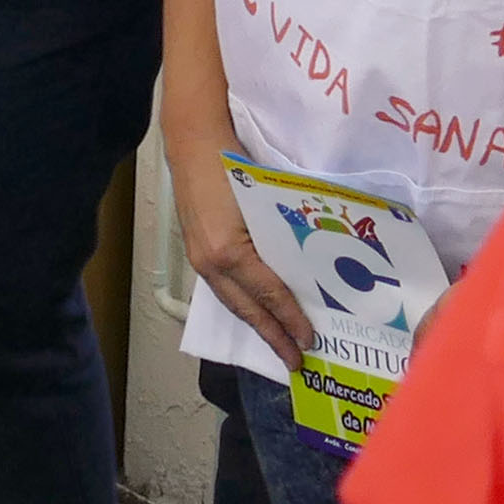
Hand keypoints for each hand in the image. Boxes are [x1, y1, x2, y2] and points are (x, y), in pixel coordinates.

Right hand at [176, 173, 313, 361]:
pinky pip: (222, 289)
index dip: (290, 320)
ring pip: (232, 302)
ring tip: (277, 342)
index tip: (309, 341)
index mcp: (230, 252)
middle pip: (247, 310)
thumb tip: (309, 270)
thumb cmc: (233, 164)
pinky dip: (241, 305)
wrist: (194, 143)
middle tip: (295, 360)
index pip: (268, 295)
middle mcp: (211, 263)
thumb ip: (283, 237)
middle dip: (272, 337)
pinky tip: (254, 310)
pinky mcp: (197, 252)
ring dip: (256, 325)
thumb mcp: (265, 201)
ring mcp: (200, 259)